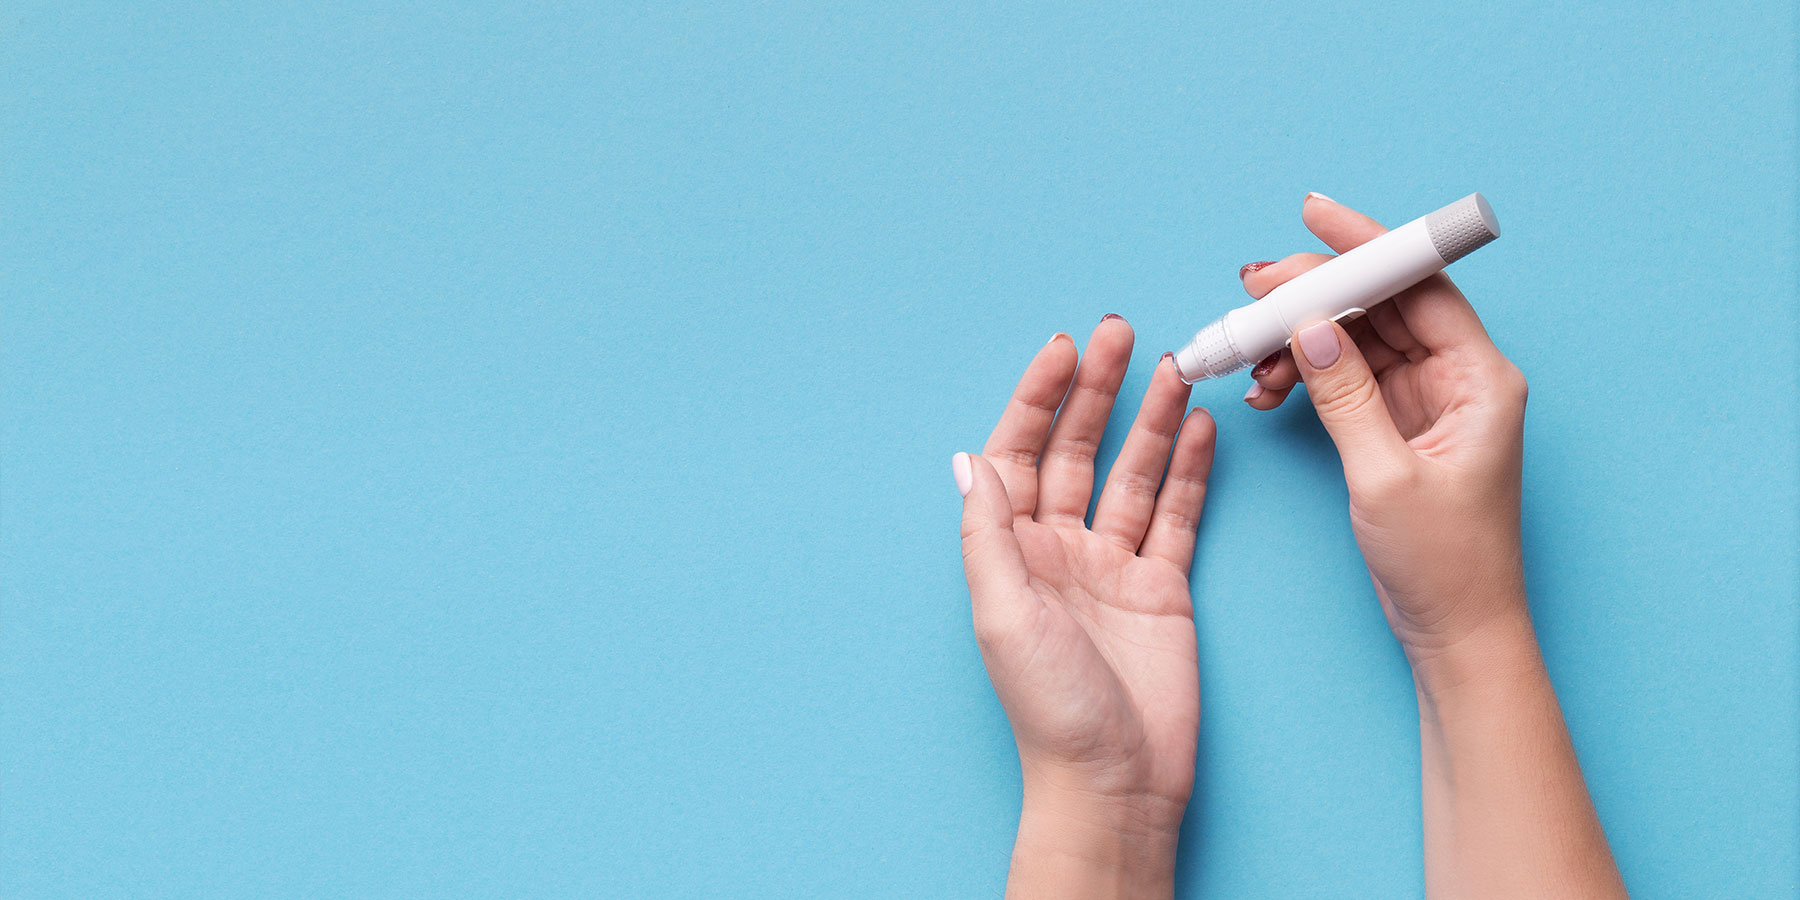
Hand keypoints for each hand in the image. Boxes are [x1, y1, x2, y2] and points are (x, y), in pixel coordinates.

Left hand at [954, 316, 1214, 897]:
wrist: (1115, 780)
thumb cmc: (1049, 708)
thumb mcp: (1003, 613)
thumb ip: (990, 533)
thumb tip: (970, 460)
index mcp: (1012, 551)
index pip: (1020, 452)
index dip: (1037, 398)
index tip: (1064, 349)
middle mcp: (1059, 549)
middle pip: (1075, 450)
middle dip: (1096, 392)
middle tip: (1120, 332)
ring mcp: (1112, 566)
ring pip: (1132, 474)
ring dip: (1151, 421)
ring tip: (1174, 368)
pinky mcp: (1162, 588)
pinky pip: (1176, 515)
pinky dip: (1190, 472)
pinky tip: (1201, 430)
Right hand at [1239, 195, 1530, 677]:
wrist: (1456, 630)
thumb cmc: (1444, 564)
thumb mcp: (1386, 477)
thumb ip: (1347, 397)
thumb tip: (1310, 329)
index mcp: (1481, 379)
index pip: (1420, 285)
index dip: (1366, 246)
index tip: (1313, 217)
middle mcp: (1459, 378)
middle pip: (1381, 304)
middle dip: (1313, 293)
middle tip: (1252, 291)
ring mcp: (1427, 400)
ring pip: (1355, 338)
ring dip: (1298, 338)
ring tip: (1249, 356)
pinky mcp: (1398, 424)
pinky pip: (1345, 376)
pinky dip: (1304, 375)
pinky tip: (1268, 390)